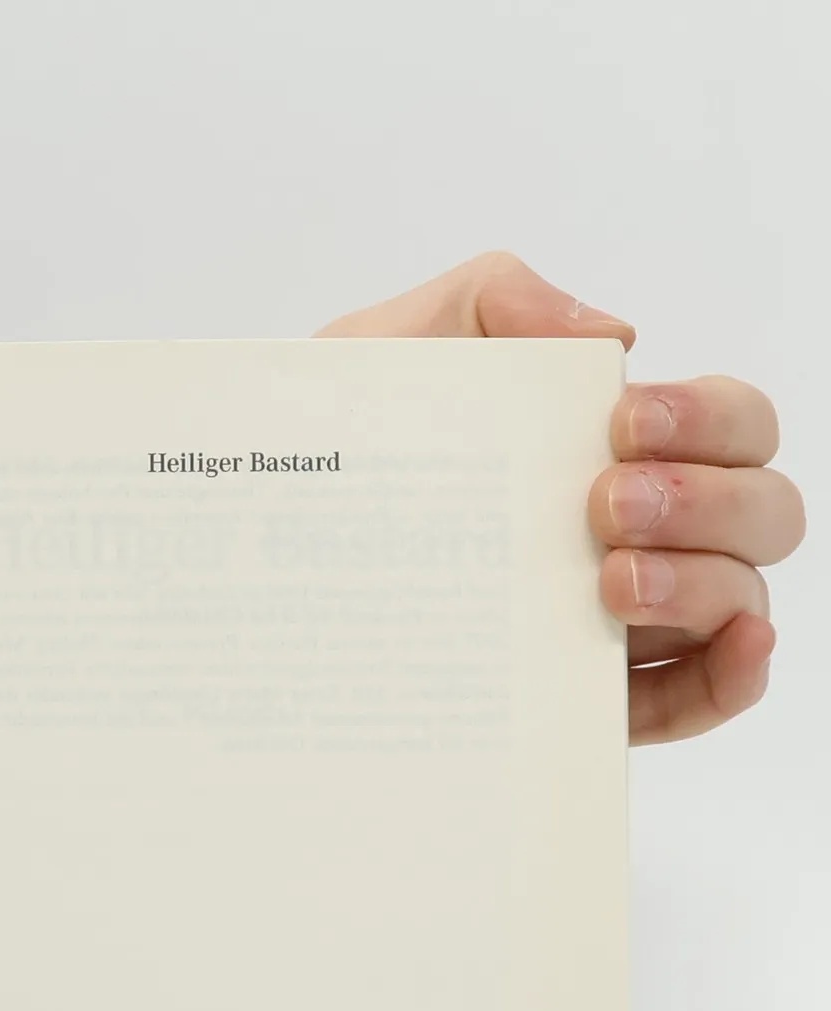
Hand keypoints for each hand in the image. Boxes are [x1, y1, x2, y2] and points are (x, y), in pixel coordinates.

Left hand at [318, 253, 804, 744]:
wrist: (258, 541)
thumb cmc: (339, 449)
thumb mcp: (396, 352)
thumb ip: (495, 300)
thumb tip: (612, 336)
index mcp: (612, 449)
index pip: (727, 422)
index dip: (707, 418)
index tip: (620, 421)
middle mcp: (641, 531)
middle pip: (759, 510)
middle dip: (706, 500)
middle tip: (603, 506)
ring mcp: (621, 620)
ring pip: (737, 598)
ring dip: (702, 582)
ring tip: (609, 581)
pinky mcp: (588, 702)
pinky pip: (698, 699)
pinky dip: (734, 674)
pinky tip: (734, 644)